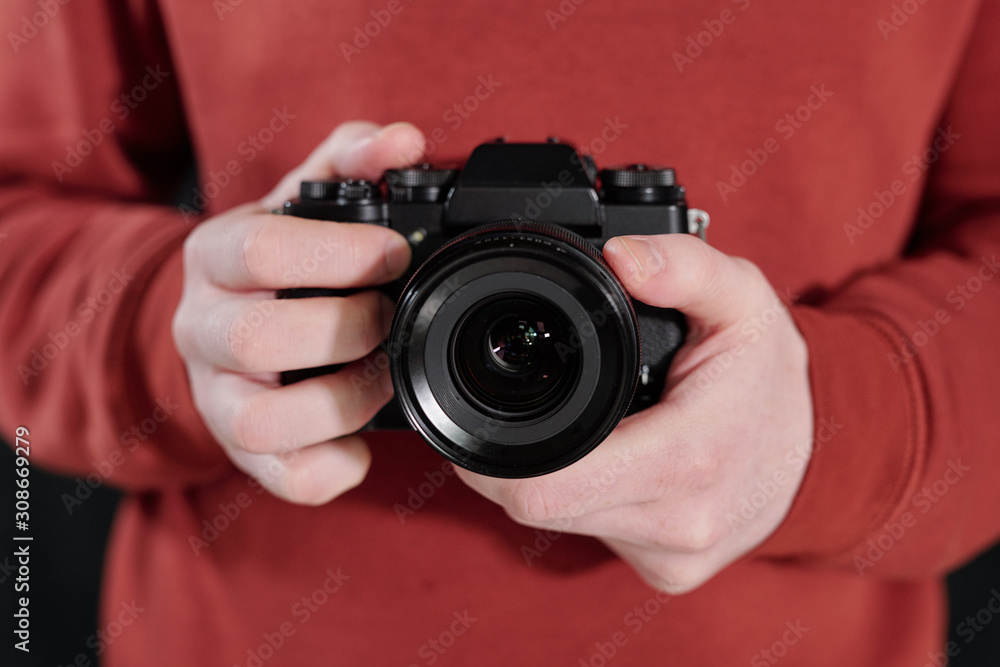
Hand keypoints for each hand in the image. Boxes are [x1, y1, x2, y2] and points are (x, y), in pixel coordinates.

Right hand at [172, 121, 424, 503]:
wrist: (222, 325)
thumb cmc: (276, 261)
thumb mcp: (301, 200)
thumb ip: (351, 159)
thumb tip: (404, 141)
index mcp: (215, 257)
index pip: (260, 250)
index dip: (339, 253)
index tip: (396, 252)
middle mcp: (203, 330)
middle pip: (261, 338)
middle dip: (347, 329)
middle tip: (389, 316)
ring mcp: (217, 397)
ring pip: (262, 422)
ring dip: (343, 402)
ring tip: (382, 375)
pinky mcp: (243, 452)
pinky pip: (284, 479)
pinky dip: (332, 469)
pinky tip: (361, 442)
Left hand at [455, 235, 812, 592]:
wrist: (825, 449)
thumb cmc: (772, 373)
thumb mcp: (743, 297)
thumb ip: (683, 265)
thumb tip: (619, 255)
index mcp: (688, 457)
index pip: (545, 488)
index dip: (493, 458)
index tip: (482, 419)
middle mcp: (679, 522)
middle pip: (538, 509)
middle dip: (512, 464)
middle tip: (522, 413)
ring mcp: (675, 555)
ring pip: (561, 526)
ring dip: (551, 481)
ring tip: (586, 429)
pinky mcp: (671, 572)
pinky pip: (594, 536)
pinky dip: (584, 500)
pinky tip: (612, 462)